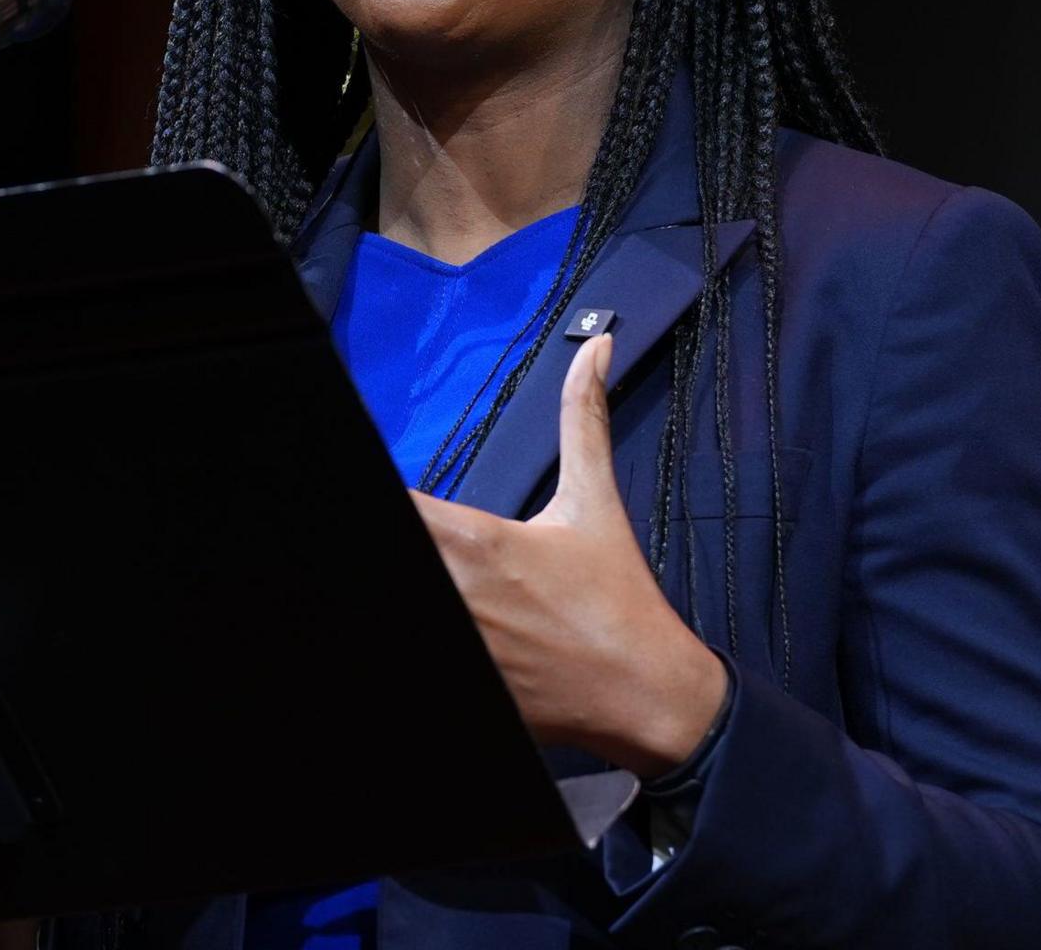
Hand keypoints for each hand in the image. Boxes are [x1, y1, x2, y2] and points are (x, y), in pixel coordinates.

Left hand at [410, 333, 728, 777]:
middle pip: (395, 549)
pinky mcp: (468, 683)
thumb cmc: (618, 598)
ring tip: (451, 583)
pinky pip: (418, 655)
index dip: (396, 501)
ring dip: (414, 586)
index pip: (397, 505)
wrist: (646, 692)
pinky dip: (426, 639)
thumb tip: (595, 348)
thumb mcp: (595, 501)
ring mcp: (458, 641)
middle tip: (407, 539)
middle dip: (406, 543)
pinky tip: (469, 624)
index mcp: (475, 541)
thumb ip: (583, 418)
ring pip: (400, 600)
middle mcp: (455, 591)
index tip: (405, 500)